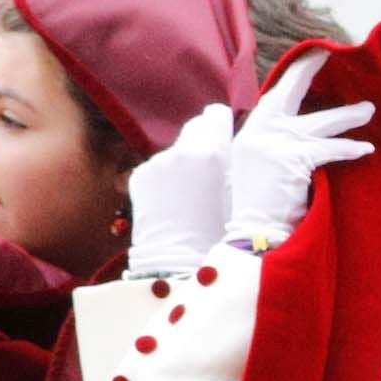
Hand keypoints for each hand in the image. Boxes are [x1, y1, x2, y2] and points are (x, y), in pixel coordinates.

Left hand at [125, 104, 235, 276]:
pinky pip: (160, 168)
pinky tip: (175, 202)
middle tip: (215, 170)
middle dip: (205, 142)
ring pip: (177, 150)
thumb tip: (238, 142)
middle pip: (195, 128)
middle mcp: (178, 151)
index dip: (224, 127)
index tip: (228, 138)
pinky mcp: (139, 177)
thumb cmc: (219, 237)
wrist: (175, 265)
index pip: (215, 115)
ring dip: (186, 163)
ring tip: (195, 194)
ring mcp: (155, 163)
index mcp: (209, 153)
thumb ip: (238, 162)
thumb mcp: (241, 195)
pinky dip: (168, 179)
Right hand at [224, 50, 374, 251]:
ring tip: (369, 109)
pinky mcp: (293, 158)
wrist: (252, 232)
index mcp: (250, 131)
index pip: (273, 95)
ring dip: (348, 116)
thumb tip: (292, 128)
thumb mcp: (251, 166)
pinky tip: (365, 148)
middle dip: (310, 70)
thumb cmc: (255, 206)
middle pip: (290, 92)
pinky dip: (348, 149)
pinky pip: (329, 149)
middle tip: (330, 53)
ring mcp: (275, 142)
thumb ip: (267, 143)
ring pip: (321, 122)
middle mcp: (260, 131)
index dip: (293, 75)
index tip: (311, 57)